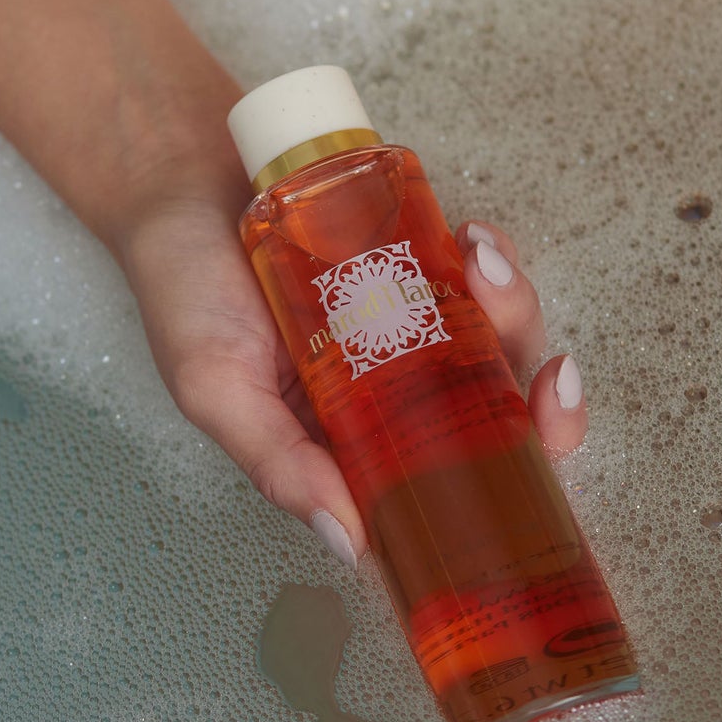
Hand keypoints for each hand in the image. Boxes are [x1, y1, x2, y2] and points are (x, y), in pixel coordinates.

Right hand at [117, 192, 589, 568]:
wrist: (173, 178)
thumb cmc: (182, 290)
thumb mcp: (215, 390)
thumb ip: (278, 464)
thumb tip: (352, 543)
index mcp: (348, 444)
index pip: (445, 484)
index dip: (513, 476)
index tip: (542, 443)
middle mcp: (387, 392)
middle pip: (496, 413)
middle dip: (540, 395)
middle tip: (548, 370)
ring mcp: (406, 324)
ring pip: (498, 338)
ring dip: (516, 309)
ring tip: (482, 266)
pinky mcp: (411, 261)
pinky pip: (476, 272)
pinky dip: (491, 259)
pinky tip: (474, 240)